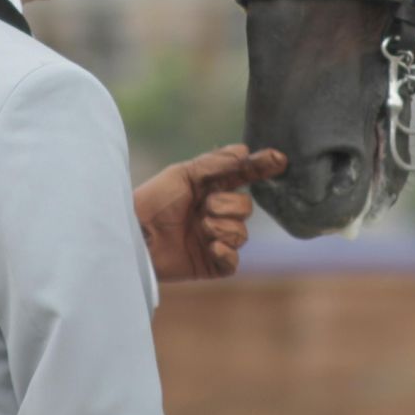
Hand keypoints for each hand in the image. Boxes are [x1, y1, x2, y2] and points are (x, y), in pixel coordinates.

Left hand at [133, 144, 286, 281]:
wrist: (135, 234)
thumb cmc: (153, 201)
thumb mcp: (182, 174)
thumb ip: (215, 163)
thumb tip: (244, 149)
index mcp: (211, 189)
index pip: (244, 177)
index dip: (261, 167)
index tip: (279, 159)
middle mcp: (216, 214)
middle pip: (246, 207)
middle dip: (229, 205)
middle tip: (205, 207)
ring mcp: (215, 239)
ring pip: (241, 233)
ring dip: (222, 227)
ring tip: (200, 227)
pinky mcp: (210, 264)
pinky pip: (233, 261)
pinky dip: (225, 252)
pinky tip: (210, 246)